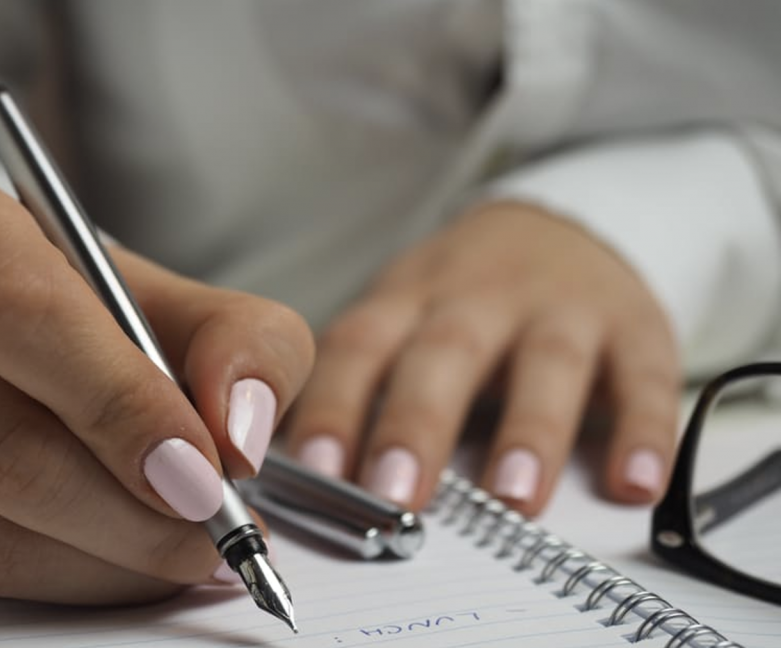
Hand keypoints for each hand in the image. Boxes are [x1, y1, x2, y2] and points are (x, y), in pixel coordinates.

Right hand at [0, 174, 313, 603]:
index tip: (203, 468)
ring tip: (189, 547)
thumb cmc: (101, 311)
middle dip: (130, 508)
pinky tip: (126, 557)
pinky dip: (71, 581)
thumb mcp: (190, 299)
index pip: (21, 315)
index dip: (119, 402)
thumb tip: (238, 435)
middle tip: (216, 527)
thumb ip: (244, 344)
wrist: (17, 340)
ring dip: (111, 559)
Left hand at [284, 201, 679, 515]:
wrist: (560, 227)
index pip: (360, 347)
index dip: (336, 405)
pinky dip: (644, 430)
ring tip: (513, 498)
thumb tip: (308, 481)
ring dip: (530, 430)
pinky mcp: (634, 326)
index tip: (317, 471)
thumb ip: (366, 386)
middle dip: (419, 423)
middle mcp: (481, 297)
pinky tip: (634, 483)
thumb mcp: (405, 316)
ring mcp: (561, 308)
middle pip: (445, 353)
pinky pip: (644, 377)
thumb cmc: (462, 298)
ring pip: (546, 363)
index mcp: (411, 298)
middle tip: (397, 493)